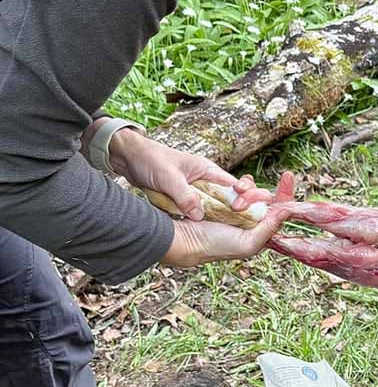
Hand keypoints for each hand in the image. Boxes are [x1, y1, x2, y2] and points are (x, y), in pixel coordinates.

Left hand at [108, 125, 236, 220]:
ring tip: (218, 230)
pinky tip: (198, 228)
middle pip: (226, 199)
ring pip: (210, 207)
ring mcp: (193, 190)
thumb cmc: (150, 159)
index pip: (234, 185)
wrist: (127, 156)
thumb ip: (185, 197)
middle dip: (231, 211)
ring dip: (212, 217)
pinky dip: (195, 219)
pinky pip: (193, 211)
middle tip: (231, 222)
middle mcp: (205, 180)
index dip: (243, 197)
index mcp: (208, 170)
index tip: (237, 209)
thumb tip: (200, 217)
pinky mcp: (182, 198)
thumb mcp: (169, 179)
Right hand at [162, 174, 295, 267]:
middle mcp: (253, 221)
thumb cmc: (217, 246)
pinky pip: (239, 188)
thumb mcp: (248, 243)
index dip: (286, 194)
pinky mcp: (226, 201)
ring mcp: (239, 210)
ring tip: (236, 193)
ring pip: (253, 191)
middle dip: (257, 194)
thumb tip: (288, 211)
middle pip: (266, 197)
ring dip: (248, 189)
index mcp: (262, 232)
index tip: (287, 177)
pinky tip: (237, 186)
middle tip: (240, 202)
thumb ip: (269, 229)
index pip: (280, 211)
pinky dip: (240, 184)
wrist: (186, 238)